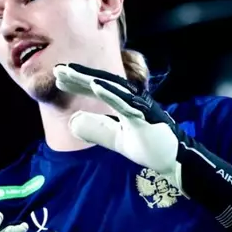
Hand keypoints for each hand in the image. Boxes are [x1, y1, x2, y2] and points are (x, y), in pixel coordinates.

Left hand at [54, 63, 184, 191]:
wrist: (173, 161)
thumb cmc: (148, 146)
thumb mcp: (115, 139)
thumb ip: (96, 129)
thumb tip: (73, 121)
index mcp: (123, 104)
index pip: (98, 90)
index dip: (78, 83)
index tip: (58, 78)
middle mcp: (131, 100)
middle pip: (102, 83)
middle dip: (80, 76)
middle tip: (57, 69)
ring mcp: (138, 108)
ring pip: (111, 88)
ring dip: (89, 80)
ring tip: (70, 72)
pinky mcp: (144, 118)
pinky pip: (125, 104)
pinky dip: (110, 93)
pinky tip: (95, 86)